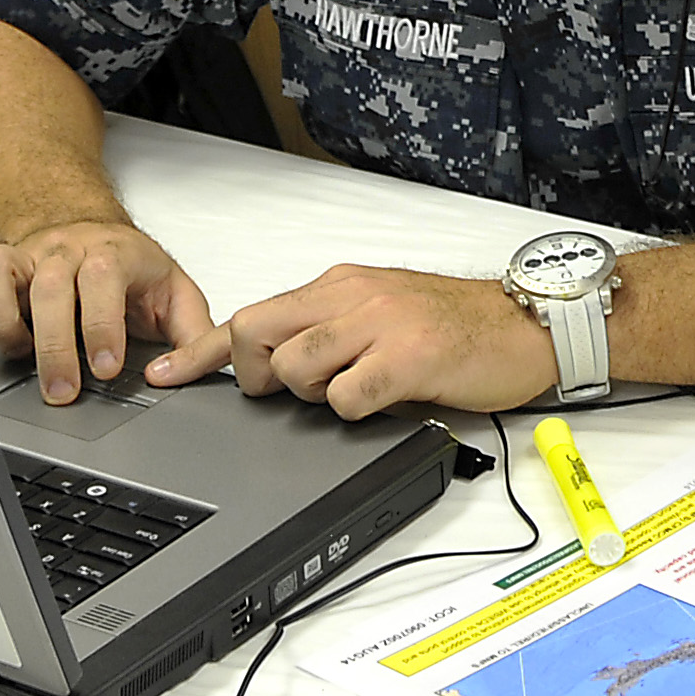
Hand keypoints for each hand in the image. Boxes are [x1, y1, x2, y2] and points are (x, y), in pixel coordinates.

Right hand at [0, 220, 216, 401]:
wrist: (91, 231)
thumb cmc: (129, 268)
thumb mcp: (172, 294)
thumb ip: (190, 334)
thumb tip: (183, 374)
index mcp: (110, 255)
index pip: (103, 279)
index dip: (101, 324)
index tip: (106, 366)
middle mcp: (62, 252)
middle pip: (50, 285)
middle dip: (54, 343)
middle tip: (63, 389)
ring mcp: (22, 258)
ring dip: (0, 317)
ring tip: (16, 355)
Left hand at [150, 265, 556, 421]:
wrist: (526, 325)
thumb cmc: (458, 325)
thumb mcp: (383, 314)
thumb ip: (332, 328)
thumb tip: (278, 362)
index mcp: (342, 285)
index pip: (253, 313)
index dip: (201, 351)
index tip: (167, 374)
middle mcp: (354, 296)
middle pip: (259, 333)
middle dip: (260, 377)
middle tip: (296, 392)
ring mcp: (381, 323)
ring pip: (296, 366)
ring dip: (311, 395)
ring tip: (356, 390)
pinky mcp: (410, 357)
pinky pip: (348, 396)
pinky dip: (354, 410)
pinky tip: (385, 399)